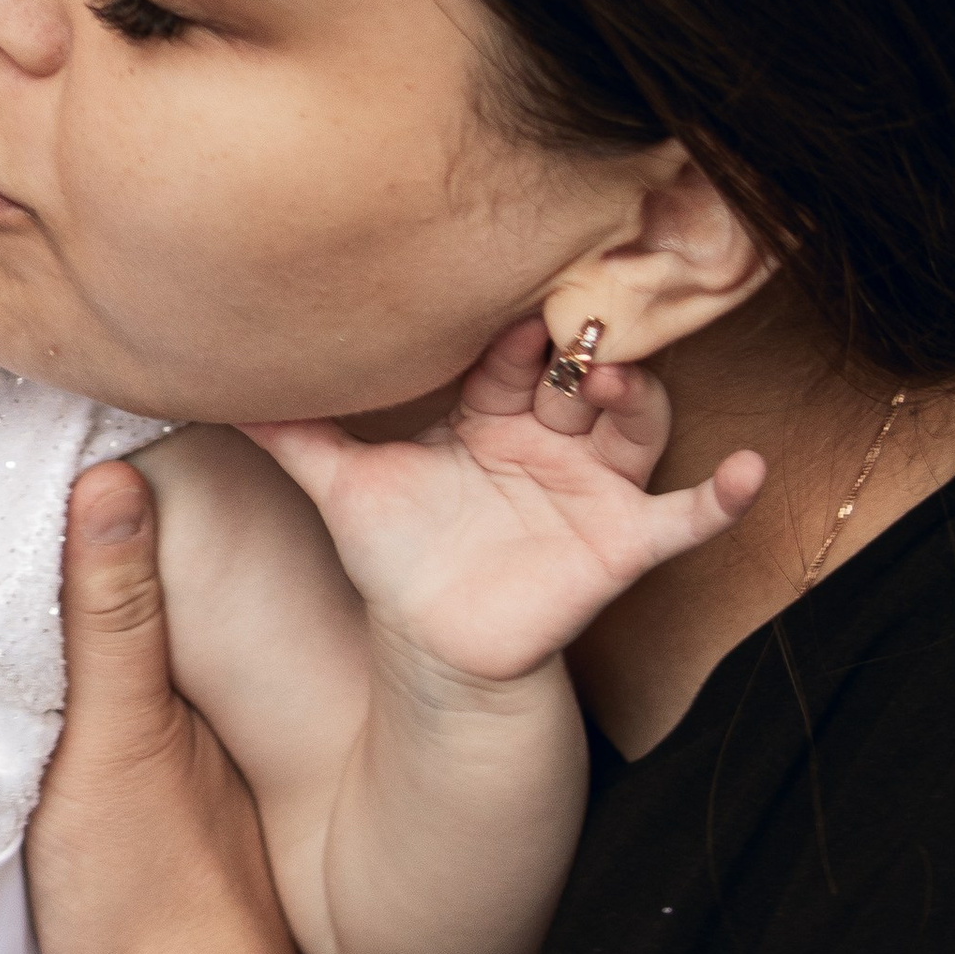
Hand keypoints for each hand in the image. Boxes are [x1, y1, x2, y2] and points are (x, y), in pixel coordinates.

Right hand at [27, 461, 286, 953]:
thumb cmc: (154, 890)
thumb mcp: (117, 739)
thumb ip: (114, 620)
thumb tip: (116, 475)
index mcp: (184, 677)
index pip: (135, 550)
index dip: (94, 486)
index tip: (35, 419)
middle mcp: (180, 711)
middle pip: (117, 602)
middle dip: (71, 544)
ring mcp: (161, 766)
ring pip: (106, 665)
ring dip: (59, 619)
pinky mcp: (132, 815)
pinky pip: (92, 721)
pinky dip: (60, 687)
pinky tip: (23, 675)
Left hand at [244, 319, 764, 689]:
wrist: (430, 648)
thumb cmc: (394, 558)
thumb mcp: (341, 486)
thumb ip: (290, 432)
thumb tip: (206, 378)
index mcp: (489, 414)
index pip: (511, 354)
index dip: (513, 333)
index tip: (506, 305)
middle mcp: (548, 439)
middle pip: (580, 373)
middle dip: (582, 350)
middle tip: (569, 331)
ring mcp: (592, 488)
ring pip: (637, 423)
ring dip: (638, 398)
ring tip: (616, 386)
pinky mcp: (622, 544)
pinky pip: (685, 516)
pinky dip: (722, 495)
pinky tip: (748, 473)